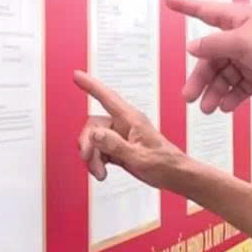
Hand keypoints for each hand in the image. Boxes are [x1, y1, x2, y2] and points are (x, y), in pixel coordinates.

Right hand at [75, 70, 182, 186]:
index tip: (77, 75)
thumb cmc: (164, 164)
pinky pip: (99, 149)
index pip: (107, 97)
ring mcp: (121, 136)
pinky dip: (97, 161)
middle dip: (89, 145)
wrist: (174, 175)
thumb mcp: (138, 157)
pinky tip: (102, 172)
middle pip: (94, 125)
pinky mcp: (119, 147)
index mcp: (131, 120)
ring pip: (95, 140)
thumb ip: (115, 145)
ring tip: (100, 172)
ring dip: (92, 157)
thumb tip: (95, 134)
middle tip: (90, 160)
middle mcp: (124, 124)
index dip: (91, 85)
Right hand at [166, 0, 251, 112]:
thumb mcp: (242, 42)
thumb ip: (215, 46)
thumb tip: (192, 47)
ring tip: (208, 109)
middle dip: (200, 77)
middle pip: (211, 57)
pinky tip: (225, 107)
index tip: (168, 0)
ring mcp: (250, 57)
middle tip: (189, 98)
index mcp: (235, 20)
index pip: (204, 11)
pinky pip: (240, 87)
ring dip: (215, 91)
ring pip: (225, 75)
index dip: (185, 6)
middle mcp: (240, 37)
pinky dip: (232, 96)